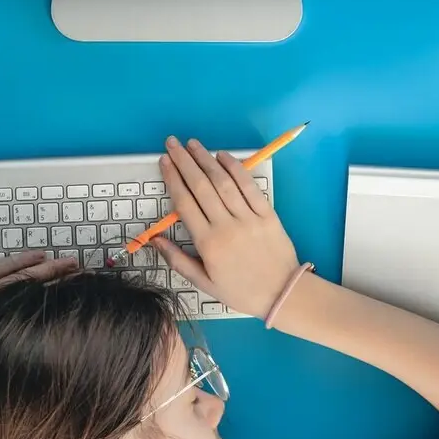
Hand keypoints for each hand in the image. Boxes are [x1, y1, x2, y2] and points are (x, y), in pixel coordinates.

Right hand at [154, 136, 300, 318]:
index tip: (164, 162)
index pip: (184, 203)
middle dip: (184, 161)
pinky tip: (223, 156)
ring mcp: (248, 218)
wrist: (282, 294)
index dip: (172, 179)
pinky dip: (235, 168)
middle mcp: (226, 226)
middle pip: (200, 186)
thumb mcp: (203, 283)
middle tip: (172, 143)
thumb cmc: (241, 291)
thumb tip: (155, 239)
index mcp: (208, 244)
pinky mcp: (267, 214)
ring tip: (193, 144)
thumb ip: (177, 260)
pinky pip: (249, 186)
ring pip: (223, 182)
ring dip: (206, 159)